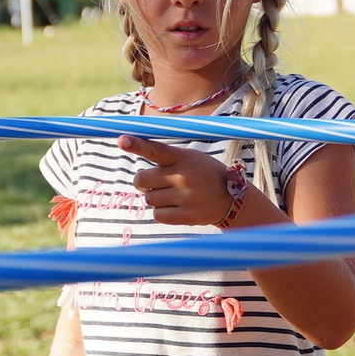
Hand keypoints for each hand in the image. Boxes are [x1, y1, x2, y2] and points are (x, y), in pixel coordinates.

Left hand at [120, 135, 244, 227]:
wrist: (232, 199)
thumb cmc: (203, 175)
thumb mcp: (189, 158)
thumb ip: (165, 160)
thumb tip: (138, 173)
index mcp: (182, 158)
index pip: (155, 149)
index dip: (137, 145)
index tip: (122, 140)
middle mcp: (183, 176)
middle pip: (142, 179)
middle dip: (143, 182)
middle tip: (154, 182)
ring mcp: (185, 197)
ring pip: (148, 199)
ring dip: (154, 198)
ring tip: (173, 195)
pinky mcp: (186, 215)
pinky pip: (157, 214)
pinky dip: (162, 212)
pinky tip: (176, 206)